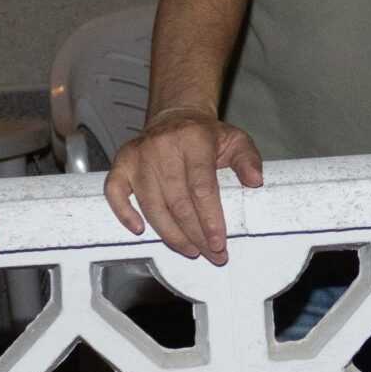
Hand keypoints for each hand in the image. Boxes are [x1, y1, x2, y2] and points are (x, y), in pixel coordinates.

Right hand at [105, 107, 263, 263]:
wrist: (176, 117)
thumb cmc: (206, 135)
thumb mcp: (236, 140)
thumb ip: (248, 160)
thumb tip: (255, 181)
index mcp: (194, 139)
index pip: (202, 187)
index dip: (209, 220)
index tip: (218, 243)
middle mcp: (163, 146)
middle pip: (178, 202)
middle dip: (195, 235)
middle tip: (211, 254)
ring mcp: (139, 156)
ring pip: (151, 205)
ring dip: (170, 234)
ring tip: (190, 249)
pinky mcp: (122, 163)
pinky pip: (115, 192)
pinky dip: (124, 214)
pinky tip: (139, 230)